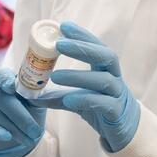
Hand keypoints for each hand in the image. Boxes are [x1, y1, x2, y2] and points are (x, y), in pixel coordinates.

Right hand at [0, 69, 45, 156]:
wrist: (11, 140)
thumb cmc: (25, 117)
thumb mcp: (35, 106)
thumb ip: (38, 97)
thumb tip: (49, 95)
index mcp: (4, 79)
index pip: (2, 76)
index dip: (6, 80)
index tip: (13, 87)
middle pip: (0, 98)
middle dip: (20, 117)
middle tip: (35, 132)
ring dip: (12, 128)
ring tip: (27, 140)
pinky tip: (6, 136)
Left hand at [29, 22, 139, 152]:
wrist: (125, 130)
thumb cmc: (101, 107)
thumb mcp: (78, 98)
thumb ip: (58, 96)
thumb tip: (31, 95)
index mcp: (105, 69)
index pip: (96, 46)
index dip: (82, 35)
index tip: (64, 26)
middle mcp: (114, 77)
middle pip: (105, 56)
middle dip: (82, 47)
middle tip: (59, 44)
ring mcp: (117, 95)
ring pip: (102, 80)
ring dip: (78, 76)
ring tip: (55, 76)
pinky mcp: (116, 112)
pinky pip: (102, 103)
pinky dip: (85, 98)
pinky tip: (69, 98)